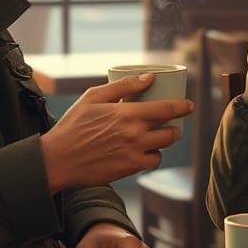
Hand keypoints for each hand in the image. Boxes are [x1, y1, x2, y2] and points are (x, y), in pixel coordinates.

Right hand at [41, 74, 193, 191]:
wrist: (59, 159)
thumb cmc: (74, 125)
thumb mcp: (93, 97)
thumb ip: (123, 86)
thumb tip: (149, 78)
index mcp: (128, 114)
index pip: (167, 108)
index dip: (182, 106)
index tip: (189, 105)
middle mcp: (135, 135)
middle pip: (171, 131)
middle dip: (174, 125)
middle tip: (168, 122)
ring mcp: (134, 154)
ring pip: (163, 147)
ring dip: (163, 140)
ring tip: (155, 135)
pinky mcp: (129, 169)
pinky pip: (152, 162)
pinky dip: (152, 155)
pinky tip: (143, 149)